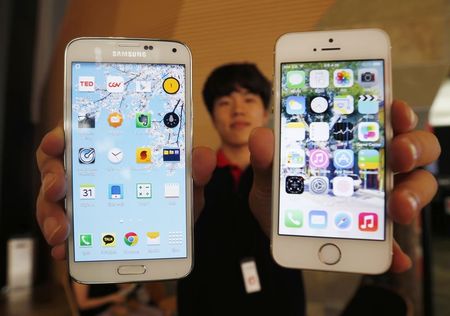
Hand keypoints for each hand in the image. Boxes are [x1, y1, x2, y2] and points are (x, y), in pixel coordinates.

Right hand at [36, 124, 214, 259]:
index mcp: (110, 152)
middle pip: (55, 168)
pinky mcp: (79, 229)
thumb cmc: (170, 199)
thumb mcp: (184, 184)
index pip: (79, 136)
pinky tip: (65, 253)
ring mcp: (79, 202)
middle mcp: (88, 173)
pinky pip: (63, 234)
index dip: (61, 135)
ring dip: (52, 217)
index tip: (58, 140)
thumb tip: (202, 158)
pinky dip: (62, 244)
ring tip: (63, 234)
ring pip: (51, 203)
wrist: (169, 235)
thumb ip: (193, 170)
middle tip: (58, 190)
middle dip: (51, 178)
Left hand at [249, 100, 439, 272]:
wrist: (279, 235)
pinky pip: (395, 240)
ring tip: (398, 207)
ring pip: (416, 187)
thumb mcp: (268, 177)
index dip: (396, 112)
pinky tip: (395, 258)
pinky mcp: (377, 234)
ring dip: (413, 194)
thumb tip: (262, 136)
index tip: (394, 110)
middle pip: (412, 149)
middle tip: (399, 154)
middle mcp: (374, 168)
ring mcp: (381, 200)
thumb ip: (265, 159)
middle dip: (412, 147)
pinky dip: (397, 248)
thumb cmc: (281, 198)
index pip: (383, 120)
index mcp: (351, 146)